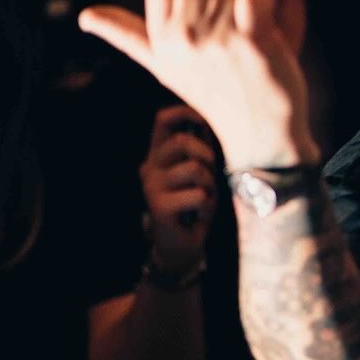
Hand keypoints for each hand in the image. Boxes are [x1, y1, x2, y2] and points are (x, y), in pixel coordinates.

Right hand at [80, 0, 319, 171]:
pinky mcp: (250, 42)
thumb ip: (127, 35)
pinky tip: (263, 25)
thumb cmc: (216, 94)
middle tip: (232, 23)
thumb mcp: (164, 65)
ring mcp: (215, 39)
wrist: (260, 135)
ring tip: (245, 36)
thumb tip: (85, 16)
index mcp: (160, 35)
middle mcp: (181, 36)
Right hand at [142, 104, 218, 270]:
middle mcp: (150, 167)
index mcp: (158, 156)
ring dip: (210, 186)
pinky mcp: (159, 206)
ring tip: (201, 200)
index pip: (163, 120)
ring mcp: (152, 186)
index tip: (202, 123)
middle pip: (182, 141)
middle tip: (208, 177)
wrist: (182, 245)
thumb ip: (198, 150)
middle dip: (206, 156)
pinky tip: (195, 216)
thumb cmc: (193, 207)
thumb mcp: (200, 174)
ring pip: (196, 169)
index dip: (185, 114)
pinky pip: (198, 195)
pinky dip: (207, 206)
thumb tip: (200, 122)